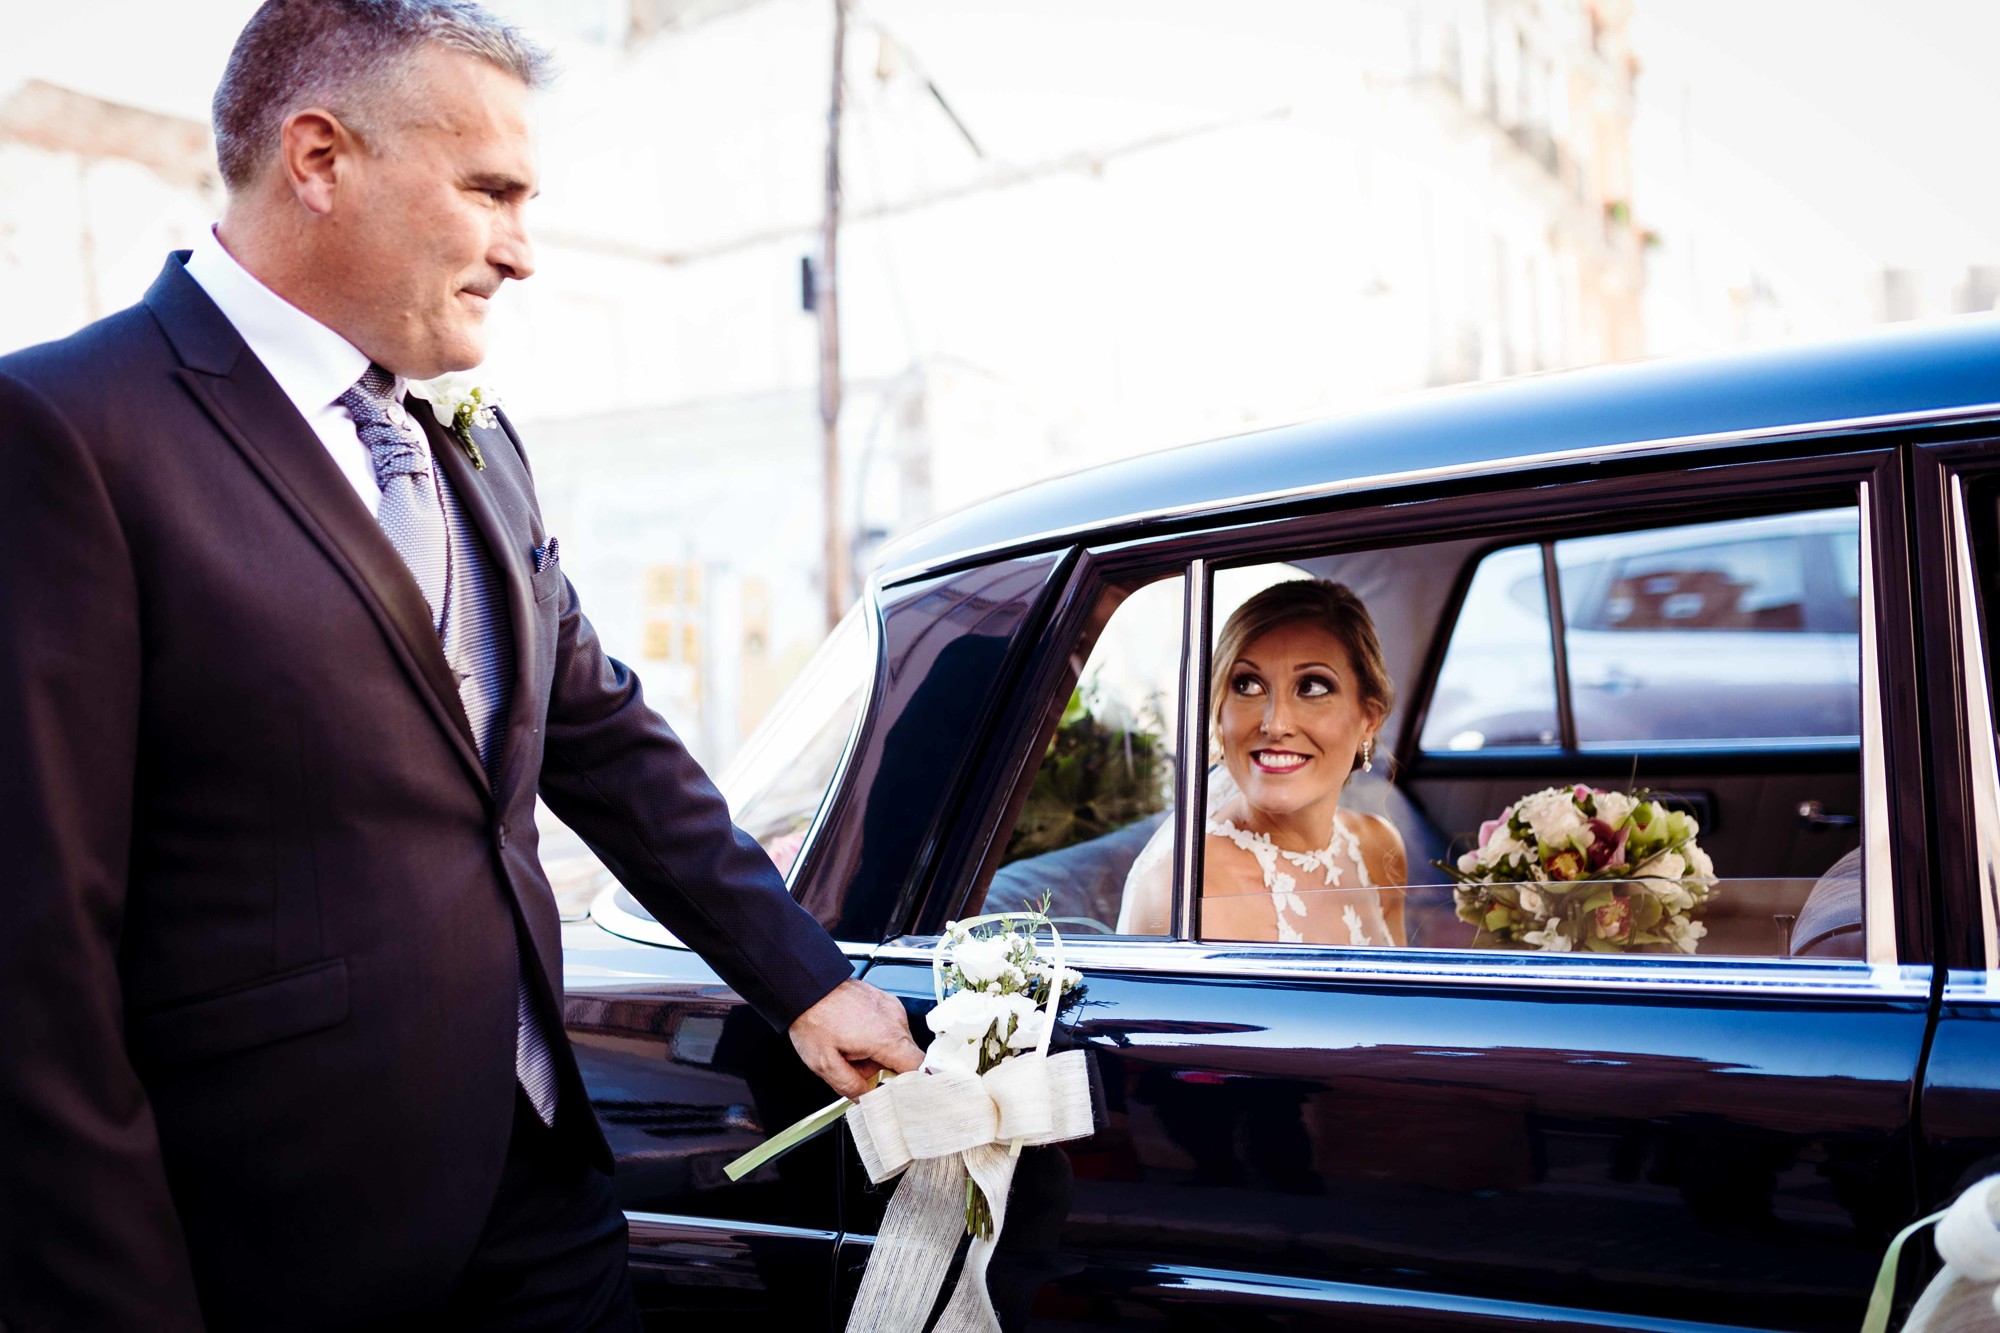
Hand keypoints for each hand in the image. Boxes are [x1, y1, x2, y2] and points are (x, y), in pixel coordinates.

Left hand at [788, 978, 924, 1099]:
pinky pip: (889, 1028)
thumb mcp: (824, 1063)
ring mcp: (892, 1007)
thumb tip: (865, 1098)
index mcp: (886, 1038)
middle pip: (905, 1058)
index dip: (914, 1084)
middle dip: (883, 1070)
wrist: (806, 985)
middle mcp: (895, 1020)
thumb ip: (849, 1087)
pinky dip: (875, 1036)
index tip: (902, 1093)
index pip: (920, 1067)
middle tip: (855, 1066)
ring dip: (877, 1053)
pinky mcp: (885, 1001)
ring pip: (896, 1043)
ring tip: (849, 1046)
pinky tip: (853, 1033)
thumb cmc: (814, 1017)